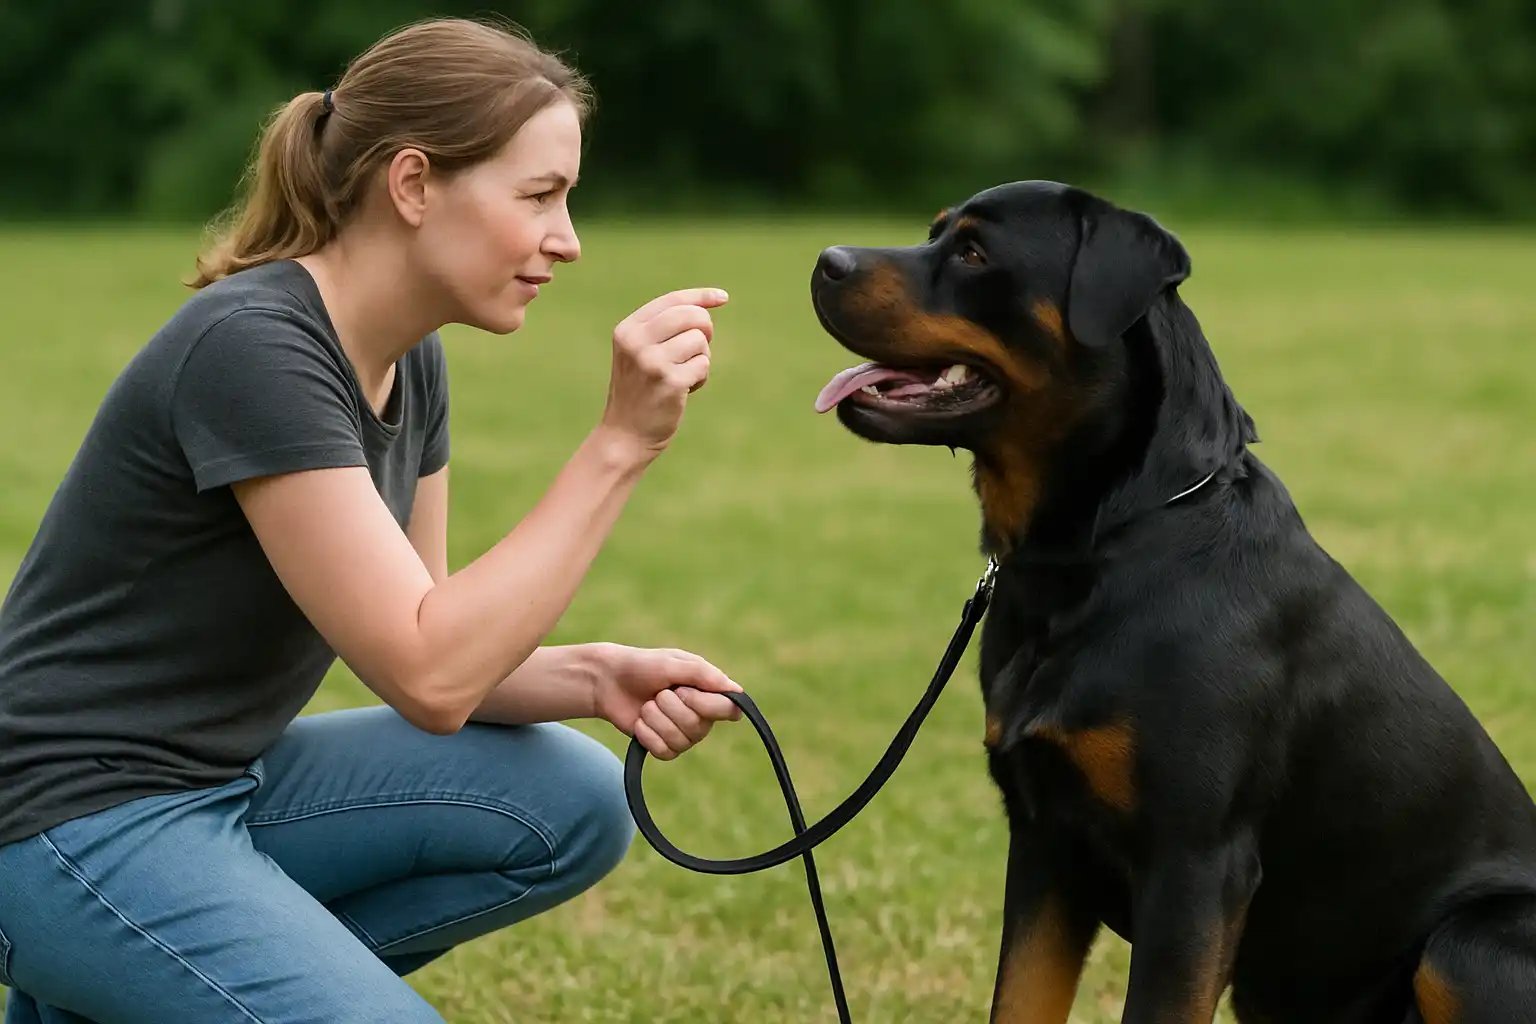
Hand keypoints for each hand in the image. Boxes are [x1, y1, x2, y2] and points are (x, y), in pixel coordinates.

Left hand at [591, 644, 742, 759]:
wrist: (608, 681)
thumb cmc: (643, 666)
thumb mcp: (673, 662)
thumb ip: (703, 675)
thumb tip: (736, 691)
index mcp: (708, 691)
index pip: (728, 709)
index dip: (706, 705)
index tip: (684, 692)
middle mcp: (701, 714)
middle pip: (699, 727)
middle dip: (670, 708)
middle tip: (658, 693)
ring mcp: (683, 733)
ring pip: (681, 741)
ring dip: (656, 720)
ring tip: (647, 705)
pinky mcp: (664, 746)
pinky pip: (665, 752)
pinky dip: (647, 735)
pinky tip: (639, 723)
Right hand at [599, 287, 728, 458]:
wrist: (625, 435)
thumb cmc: (640, 391)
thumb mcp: (640, 353)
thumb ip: (663, 329)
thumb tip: (706, 306)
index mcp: (628, 329)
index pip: (672, 301)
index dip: (701, 297)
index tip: (723, 297)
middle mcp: (636, 342)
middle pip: (691, 316)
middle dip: (705, 329)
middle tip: (699, 348)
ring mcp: (652, 361)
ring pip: (699, 340)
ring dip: (701, 358)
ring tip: (684, 375)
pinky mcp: (670, 381)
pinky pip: (703, 364)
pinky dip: (701, 377)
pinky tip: (684, 390)